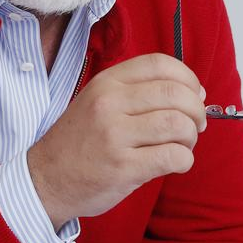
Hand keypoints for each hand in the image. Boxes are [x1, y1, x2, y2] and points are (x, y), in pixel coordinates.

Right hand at [27, 53, 206, 229]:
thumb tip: (194, 92)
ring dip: (191, 136)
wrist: (45, 178)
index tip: (195, 93)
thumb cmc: (80, 140)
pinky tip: (177, 162)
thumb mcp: (98, 100)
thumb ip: (138, 91)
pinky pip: (173, 156)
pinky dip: (185, 160)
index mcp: (107, 82)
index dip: (187, 77)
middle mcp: (110, 103)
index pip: (159, 64)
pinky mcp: (122, 167)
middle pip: (174, 93)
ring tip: (183, 144)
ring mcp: (115, 135)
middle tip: (196, 124)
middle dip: (196, 109)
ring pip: (178, 124)